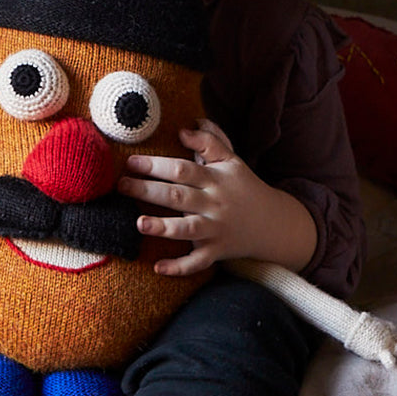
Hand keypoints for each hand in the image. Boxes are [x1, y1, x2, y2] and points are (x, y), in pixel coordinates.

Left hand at [118, 119, 316, 276]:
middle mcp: (214, 204)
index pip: (182, 169)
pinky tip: (157, 268)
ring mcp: (216, 230)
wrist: (275, 223)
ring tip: (139, 223)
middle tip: (121, 186)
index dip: (157, 165)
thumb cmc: (245, 187)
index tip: (131, 162)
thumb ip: (209, 141)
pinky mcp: (217, 251)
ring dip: (162, 227)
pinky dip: (179, 267)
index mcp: (215, 179)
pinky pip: (197, 262)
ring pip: (187, 229)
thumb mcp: (232, 160)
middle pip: (178, 196)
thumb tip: (184, 127)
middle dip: (148, 191)